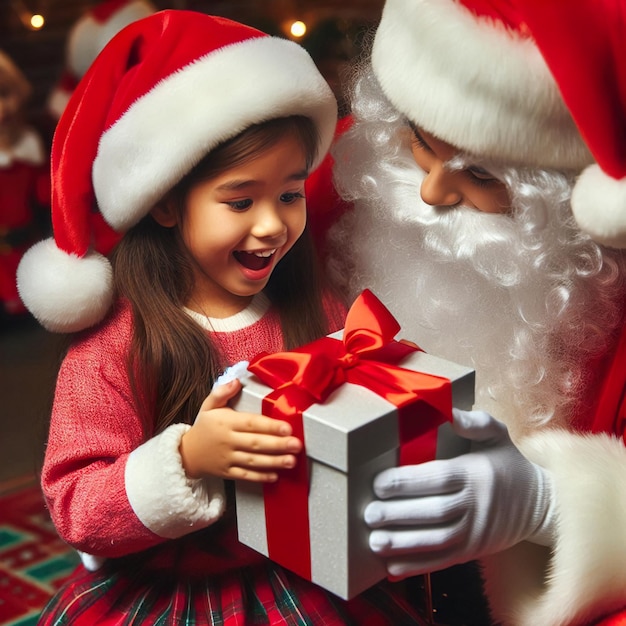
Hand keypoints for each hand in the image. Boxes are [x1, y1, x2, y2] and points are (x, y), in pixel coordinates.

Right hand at [179, 379, 302, 481]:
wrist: (186, 453)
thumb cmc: (203, 427)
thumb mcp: (208, 405)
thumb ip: (222, 392)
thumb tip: (236, 380)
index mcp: (226, 423)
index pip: (251, 424)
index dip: (270, 426)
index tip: (287, 427)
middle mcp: (228, 441)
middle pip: (256, 443)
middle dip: (278, 445)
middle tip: (297, 445)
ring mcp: (227, 459)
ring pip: (253, 461)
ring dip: (274, 462)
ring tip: (292, 461)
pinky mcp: (227, 473)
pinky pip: (245, 476)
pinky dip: (260, 477)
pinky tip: (275, 476)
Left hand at [364, 409, 554, 577]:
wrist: (540, 505)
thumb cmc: (508, 464)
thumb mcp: (497, 435)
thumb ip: (475, 422)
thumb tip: (449, 412)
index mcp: (476, 474)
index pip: (439, 478)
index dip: (408, 482)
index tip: (379, 483)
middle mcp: (476, 505)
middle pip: (435, 512)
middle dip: (399, 515)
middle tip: (369, 514)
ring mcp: (476, 532)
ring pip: (437, 541)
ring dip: (404, 544)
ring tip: (375, 541)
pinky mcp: (473, 552)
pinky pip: (443, 562)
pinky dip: (416, 566)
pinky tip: (391, 568)